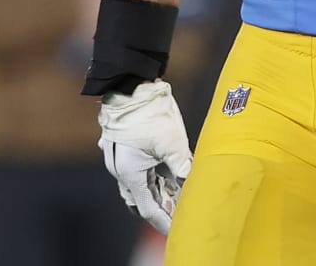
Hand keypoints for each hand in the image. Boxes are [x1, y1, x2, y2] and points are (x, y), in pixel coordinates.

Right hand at [98, 81, 192, 232]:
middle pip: (143, 198)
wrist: (132, 85)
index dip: (162, 221)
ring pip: (143, 182)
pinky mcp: (128, 146)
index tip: (175, 230)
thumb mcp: (172, 141)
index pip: (147, 207)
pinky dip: (157, 175)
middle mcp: (122, 169)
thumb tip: (193, 179)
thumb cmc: (150, 113)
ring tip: (181, 196)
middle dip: (162, 208)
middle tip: (180, 214)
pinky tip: (173, 175)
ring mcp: (123, 157)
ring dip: (160, 190)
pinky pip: (143, 168)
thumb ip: (182, 164)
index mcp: (129, 173)